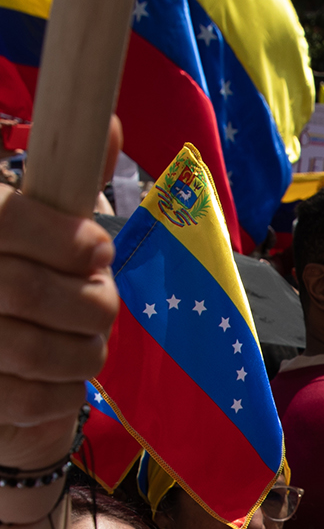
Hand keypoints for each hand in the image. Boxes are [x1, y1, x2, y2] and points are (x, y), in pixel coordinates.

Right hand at [0, 121, 119, 476]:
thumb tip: (109, 126)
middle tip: (103, 305)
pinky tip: (66, 381)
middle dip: (88, 303)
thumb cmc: (14, 282)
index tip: (99, 251)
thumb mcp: (36, 223)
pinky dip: (64, 396)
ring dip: (82, 352)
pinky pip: (29, 402)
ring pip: (31, 351)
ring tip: (89, 344)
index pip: (9, 221)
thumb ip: (66, 182)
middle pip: (26, 291)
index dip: (66, 241)